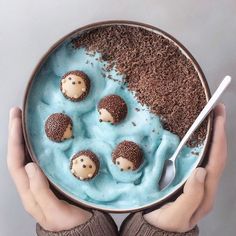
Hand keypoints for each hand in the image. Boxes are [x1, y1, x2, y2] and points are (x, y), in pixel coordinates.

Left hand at [7, 107, 91, 231]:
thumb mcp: (54, 212)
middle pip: (18, 155)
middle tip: (18, 113)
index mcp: (28, 192)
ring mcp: (41, 180)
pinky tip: (45, 138)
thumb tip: (31, 166)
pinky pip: (42, 159)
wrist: (82, 230)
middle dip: (16, 133)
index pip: (15, 162)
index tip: (16, 120)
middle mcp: (31, 184)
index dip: (14, 140)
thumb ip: (41, 191)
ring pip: (29, 155)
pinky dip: (40, 146)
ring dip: (26, 138)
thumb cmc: (69, 224)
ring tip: (28, 121)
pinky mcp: (52, 178)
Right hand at [144, 104, 226, 232]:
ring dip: (211, 134)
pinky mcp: (187, 176)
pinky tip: (194, 134)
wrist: (158, 228)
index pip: (217, 159)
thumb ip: (192, 196)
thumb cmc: (167, 222)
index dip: (219, 137)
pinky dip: (199, 142)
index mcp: (205, 190)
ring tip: (208, 117)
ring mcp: (197, 178)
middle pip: (217, 153)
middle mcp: (205, 182)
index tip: (218, 117)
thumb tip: (201, 171)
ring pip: (209, 153)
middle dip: (219, 130)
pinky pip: (197, 156)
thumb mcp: (178, 215)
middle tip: (215, 110)